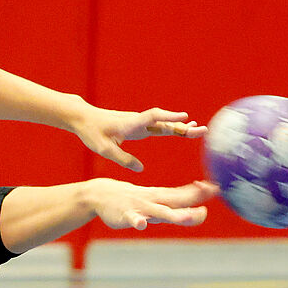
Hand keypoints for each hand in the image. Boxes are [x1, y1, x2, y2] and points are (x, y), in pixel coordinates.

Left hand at [73, 107, 205, 171]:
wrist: (84, 118)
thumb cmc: (92, 133)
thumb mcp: (104, 149)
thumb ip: (123, 159)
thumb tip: (141, 169)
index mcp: (130, 125)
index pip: (152, 117)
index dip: (168, 117)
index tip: (184, 117)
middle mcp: (137, 121)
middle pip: (164, 122)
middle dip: (183, 126)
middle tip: (202, 130)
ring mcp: (139, 122)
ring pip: (164, 123)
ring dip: (181, 126)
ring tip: (199, 130)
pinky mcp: (138, 125)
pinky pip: (159, 125)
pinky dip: (172, 127)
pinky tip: (183, 128)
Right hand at [86, 178, 215, 230]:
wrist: (99, 194)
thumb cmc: (131, 197)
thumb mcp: (154, 197)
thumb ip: (174, 200)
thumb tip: (198, 198)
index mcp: (161, 197)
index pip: (184, 193)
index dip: (200, 191)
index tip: (217, 187)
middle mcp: (154, 200)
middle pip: (178, 201)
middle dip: (194, 200)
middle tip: (212, 194)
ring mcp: (141, 207)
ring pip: (161, 212)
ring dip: (175, 214)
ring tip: (188, 217)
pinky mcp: (126, 215)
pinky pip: (133, 219)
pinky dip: (138, 222)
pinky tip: (142, 225)